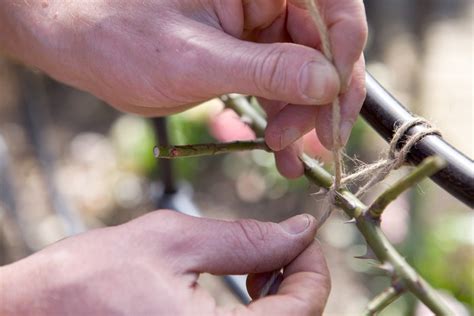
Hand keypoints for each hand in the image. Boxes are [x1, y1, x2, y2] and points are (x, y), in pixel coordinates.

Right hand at [0, 211, 329, 314]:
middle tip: (277, 247)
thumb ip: (245, 239)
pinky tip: (236, 290)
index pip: (306, 310)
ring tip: (254, 265)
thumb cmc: (89, 279)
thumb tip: (300, 230)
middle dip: (297, 282)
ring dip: (280, 300)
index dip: (314, 267)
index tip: (303, 236)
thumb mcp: (173, 242)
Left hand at [1, 0, 366, 177]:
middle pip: (325, 44)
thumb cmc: (121, 37)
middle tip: (313, 139)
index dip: (345, 48)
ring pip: (307, 73)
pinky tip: (283, 154)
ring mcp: (259, 29)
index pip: (333, 4)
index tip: (335, 97)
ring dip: (303, 117)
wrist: (84, 46)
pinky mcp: (248, 56)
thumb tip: (328, 83)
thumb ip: (265, 70)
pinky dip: (284, 121)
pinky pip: (281, 88)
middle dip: (323, 96)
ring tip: (286, 153)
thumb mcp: (195, 59)